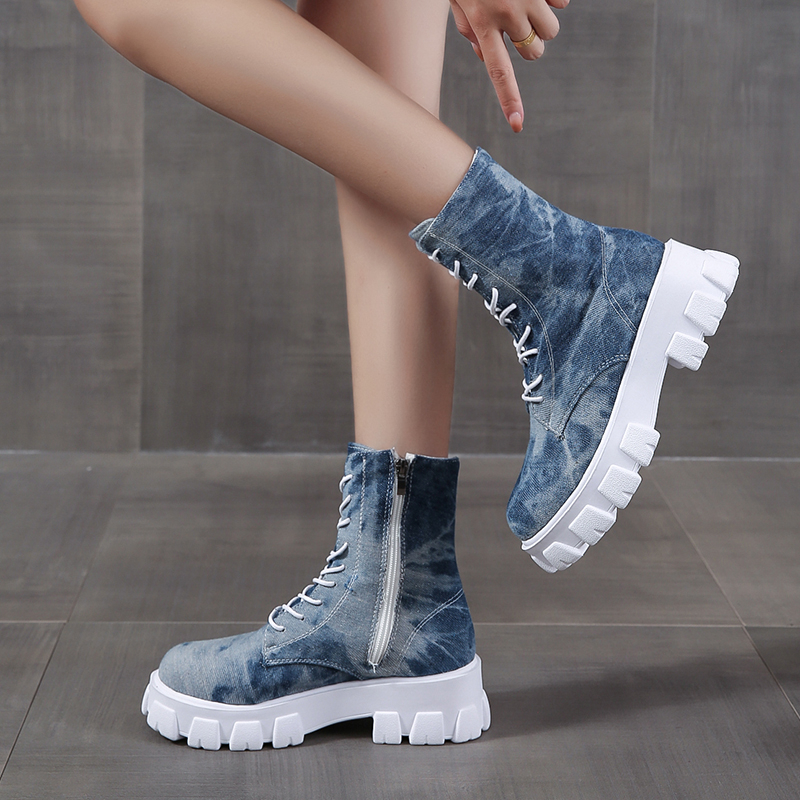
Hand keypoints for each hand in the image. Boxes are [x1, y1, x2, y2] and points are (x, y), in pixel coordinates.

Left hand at [449, 0, 568, 131]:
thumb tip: (483, 56)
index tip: (517, 124)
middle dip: (529, 43)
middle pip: (534, 52)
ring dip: (543, 21)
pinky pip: (563, 3)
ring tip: (526, 1)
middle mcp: (507, 12)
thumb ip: (468, 27)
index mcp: (483, 22)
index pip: (499, 72)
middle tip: (515, 21)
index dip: (509, 100)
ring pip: (550, 31)